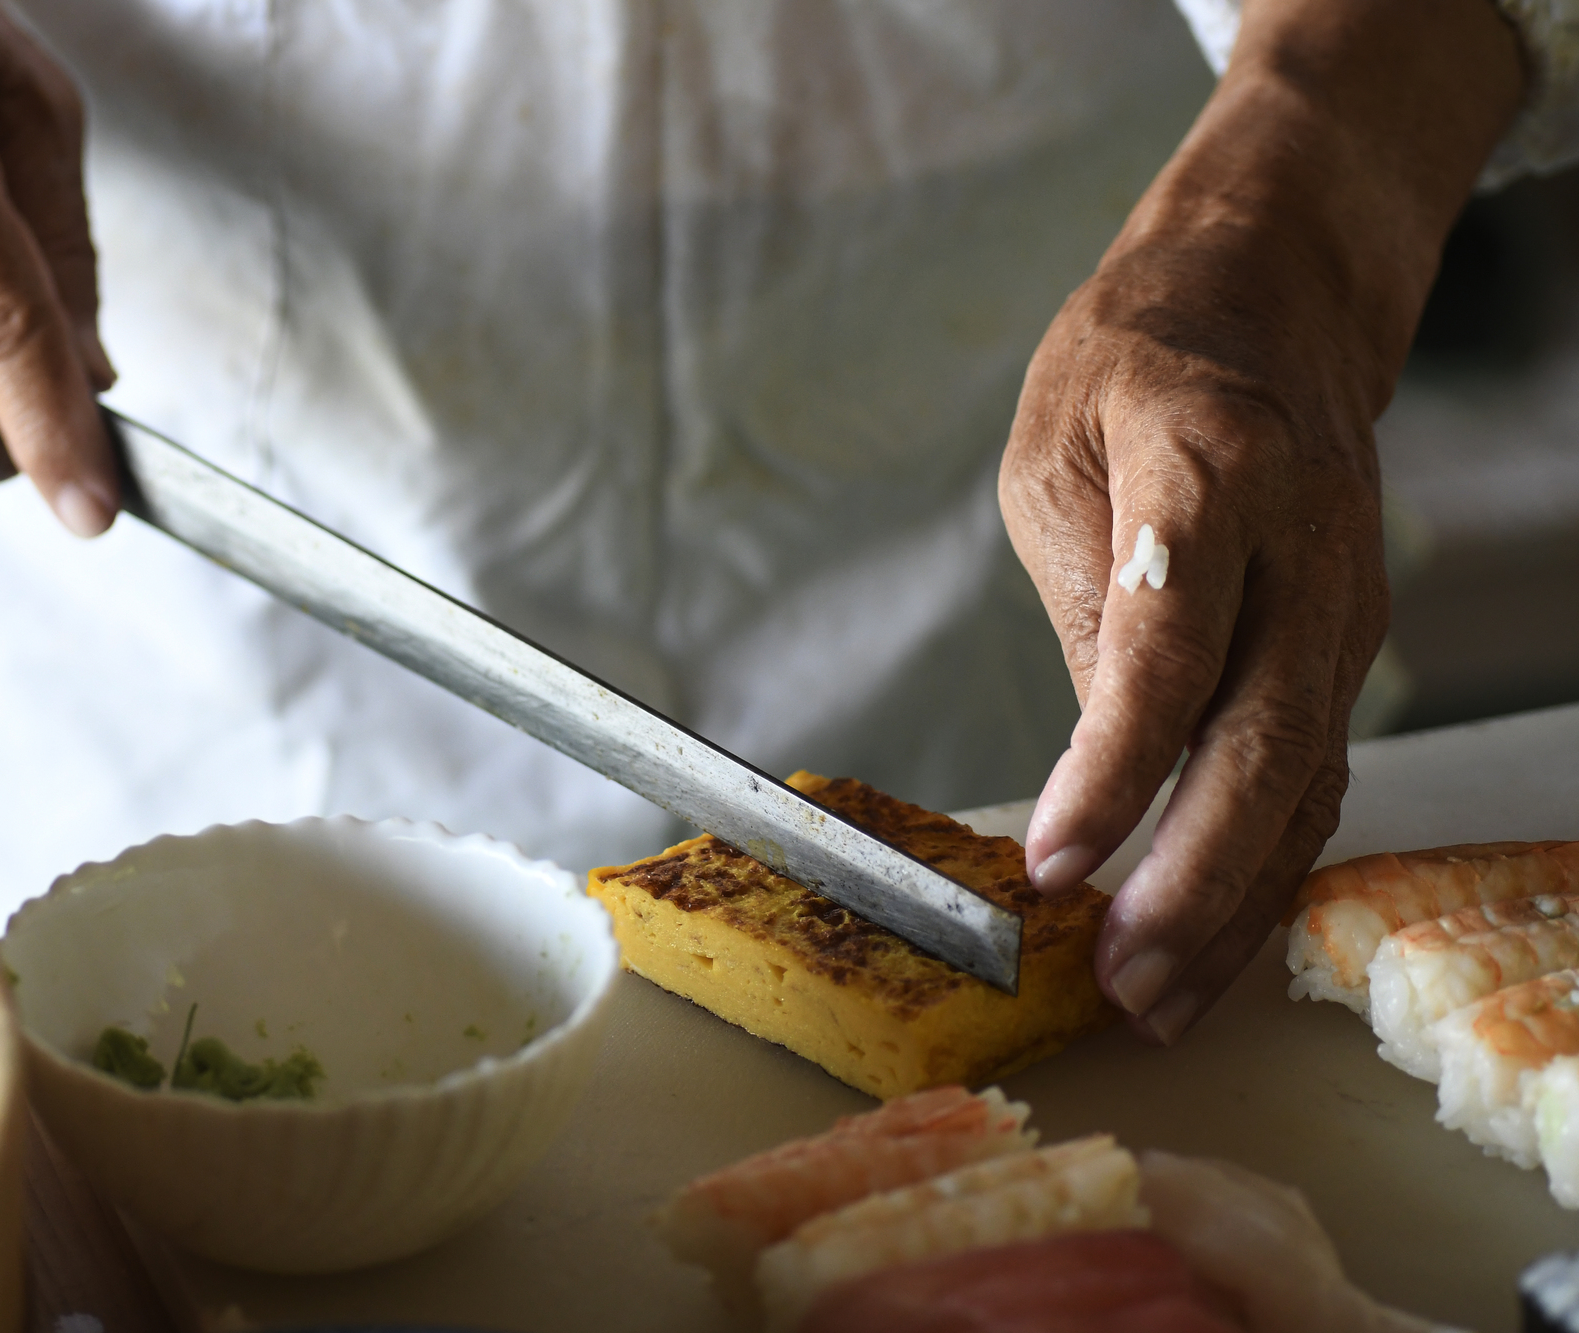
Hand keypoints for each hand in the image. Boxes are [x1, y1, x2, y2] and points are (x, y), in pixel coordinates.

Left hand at [1001, 0, 1521, 1041]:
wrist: (1271, 304)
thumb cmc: (1134, 368)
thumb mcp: (1055, 453)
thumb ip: (1081, 597)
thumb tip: (1101, 762)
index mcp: (1214, 475)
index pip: (1169, 650)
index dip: (1113, 769)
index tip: (1050, 862)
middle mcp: (1308, 550)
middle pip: (1265, 741)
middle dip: (1191, 877)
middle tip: (1115, 974)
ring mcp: (1344, 607)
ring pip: (1304, 781)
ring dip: (1232, 901)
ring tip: (1153, 998)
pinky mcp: (1345, 650)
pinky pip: (1311, 777)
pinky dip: (1262, 868)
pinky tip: (1208, 944)